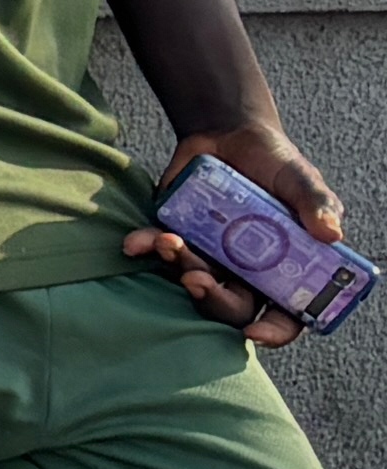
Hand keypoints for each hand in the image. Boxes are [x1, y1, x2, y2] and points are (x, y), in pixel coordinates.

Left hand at [129, 121, 342, 348]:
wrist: (231, 135)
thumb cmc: (276, 166)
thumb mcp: (301, 181)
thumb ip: (316, 205)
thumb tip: (331, 234)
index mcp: (282, 269)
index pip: (284, 315)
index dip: (273, 331)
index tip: (254, 334)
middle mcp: (245, 270)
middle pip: (230, 306)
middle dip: (212, 300)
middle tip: (198, 281)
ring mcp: (209, 255)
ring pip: (191, 279)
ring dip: (178, 267)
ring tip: (170, 242)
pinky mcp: (179, 234)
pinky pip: (159, 250)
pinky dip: (147, 246)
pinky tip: (138, 241)